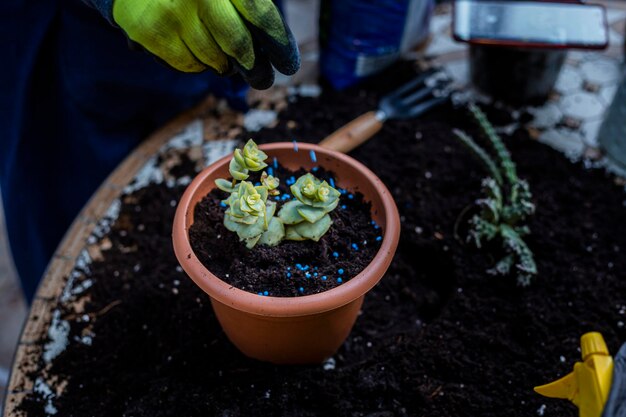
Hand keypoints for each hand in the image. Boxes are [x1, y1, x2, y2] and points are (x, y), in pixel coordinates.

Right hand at [112, 0, 299, 88]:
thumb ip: (249, 6)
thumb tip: (275, 45)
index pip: (261, 15)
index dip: (279, 44)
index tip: (288, 65)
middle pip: (238, 44)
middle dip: (255, 68)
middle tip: (262, 79)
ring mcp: (172, 13)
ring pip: (214, 60)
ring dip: (224, 65)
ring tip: (224, 59)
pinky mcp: (150, 32)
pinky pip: (188, 65)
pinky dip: (198, 64)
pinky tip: (197, 51)